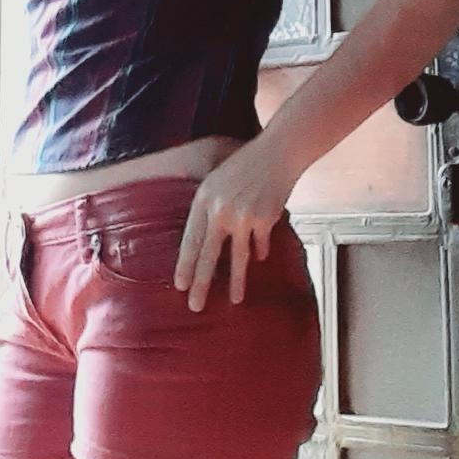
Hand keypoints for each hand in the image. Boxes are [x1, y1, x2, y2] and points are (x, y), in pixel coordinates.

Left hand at [174, 140, 296, 311]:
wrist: (278, 153)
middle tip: (195, 306)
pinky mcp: (265, 219)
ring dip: (236, 281)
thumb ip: (209, 209)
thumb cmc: (245, 165)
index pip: (190, 240)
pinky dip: (260, 252)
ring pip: (237, 257)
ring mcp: (243, 216)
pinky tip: (261, 257)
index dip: (185, 264)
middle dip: (201, 283)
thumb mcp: (217, 181)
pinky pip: (260, 245)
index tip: (180, 285)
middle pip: (208, 254)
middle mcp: (220, 210)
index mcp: (203, 199)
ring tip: (234, 300)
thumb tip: (203, 242)